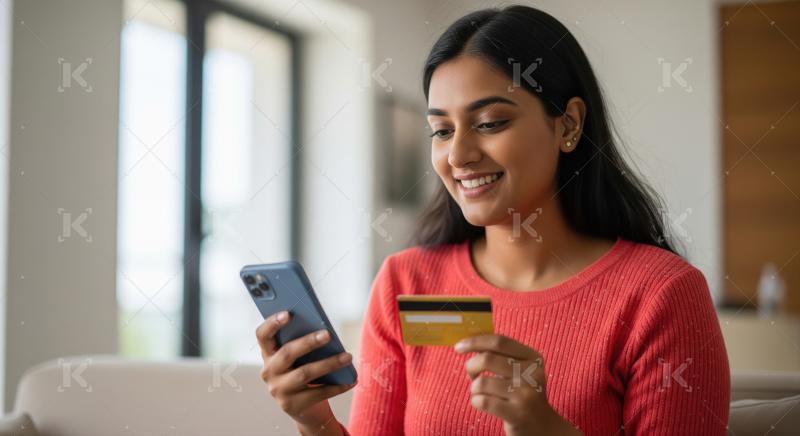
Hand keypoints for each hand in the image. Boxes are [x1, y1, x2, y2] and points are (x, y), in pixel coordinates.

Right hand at [256, 310, 355, 434]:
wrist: (305, 410)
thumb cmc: (304, 373)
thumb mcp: (299, 359)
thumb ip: (303, 344)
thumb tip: (323, 330)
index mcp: (268, 354)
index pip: (262, 335)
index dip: (272, 323)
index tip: (288, 313)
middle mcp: (269, 372)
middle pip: (287, 353)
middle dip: (308, 342)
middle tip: (328, 334)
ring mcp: (278, 390)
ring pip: (304, 373)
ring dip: (329, 363)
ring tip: (347, 356)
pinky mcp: (292, 405)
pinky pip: (317, 393)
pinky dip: (337, 386)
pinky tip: (351, 380)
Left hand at [454, 334, 581, 435]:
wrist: (542, 427)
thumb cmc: (522, 394)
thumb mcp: (520, 371)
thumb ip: (500, 355)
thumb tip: (469, 341)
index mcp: (533, 358)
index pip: (499, 342)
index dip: (475, 341)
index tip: (459, 347)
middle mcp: (532, 374)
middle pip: (487, 359)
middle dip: (471, 366)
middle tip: (472, 375)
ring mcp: (525, 394)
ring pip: (482, 382)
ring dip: (474, 388)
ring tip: (482, 393)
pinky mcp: (517, 414)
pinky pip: (482, 401)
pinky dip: (476, 401)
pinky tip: (483, 404)